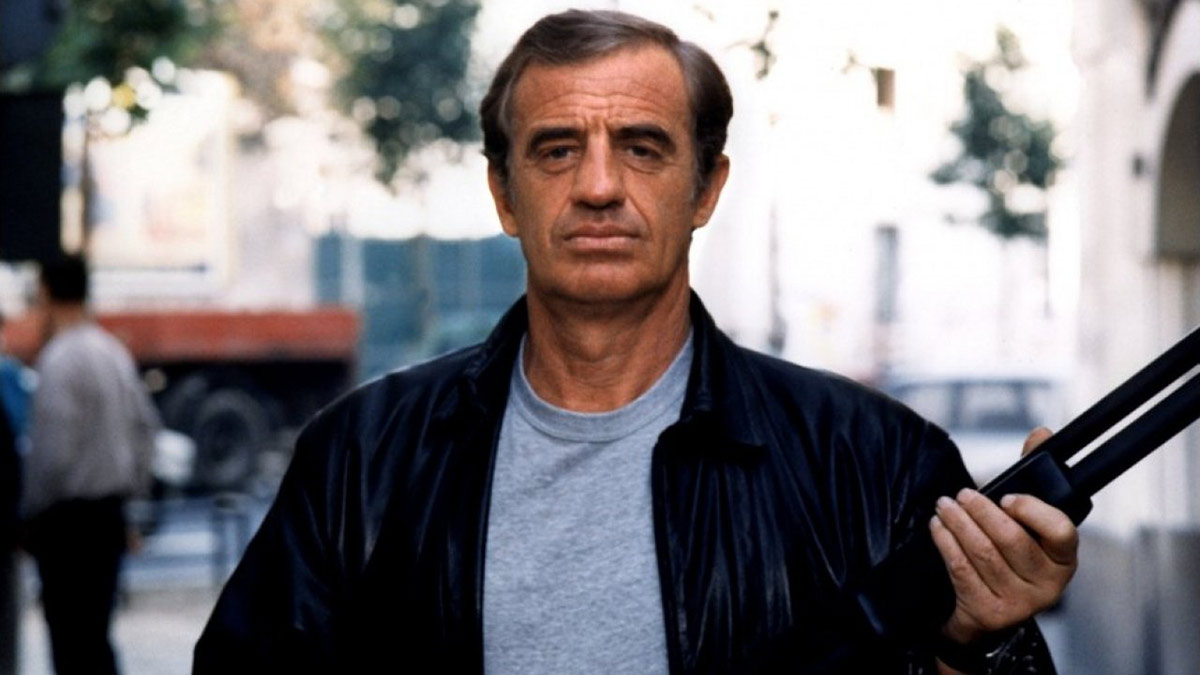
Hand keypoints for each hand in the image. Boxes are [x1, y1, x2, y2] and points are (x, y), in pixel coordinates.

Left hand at [929, 427, 1078, 647]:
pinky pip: (962, 570)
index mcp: (1063, 558)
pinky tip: (937, 528)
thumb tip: (1040, 433)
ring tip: (944, 506)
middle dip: (981, 511)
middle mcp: (1048, 584)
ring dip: (958, 524)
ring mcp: (1019, 602)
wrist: (988, 611)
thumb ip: (1033, 477)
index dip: (1032, 511)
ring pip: (983, 554)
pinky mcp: (989, 613)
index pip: (1061, 530)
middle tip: (962, 494)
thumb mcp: (1027, 522)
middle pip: (1012, 540)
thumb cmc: (1011, 557)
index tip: (1006, 496)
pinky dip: (946, 544)